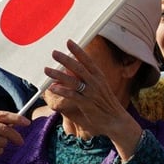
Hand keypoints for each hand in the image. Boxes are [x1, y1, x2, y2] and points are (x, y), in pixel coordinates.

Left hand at [47, 40, 142, 158]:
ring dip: (58, 74)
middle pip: (79, 68)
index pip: (88, 60)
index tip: (69, 42)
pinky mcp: (87, 104)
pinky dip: (62, 90)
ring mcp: (91, 93)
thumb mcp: (99, 89)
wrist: (117, 121)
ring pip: (73, 80)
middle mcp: (96, 82)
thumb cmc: (106, 105)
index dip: (78, 51)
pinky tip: (53, 88)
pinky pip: (72, 95)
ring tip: (47, 69)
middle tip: (54, 52)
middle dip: (65, 59)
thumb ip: (86, 80)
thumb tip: (70, 72)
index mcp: (100, 77)